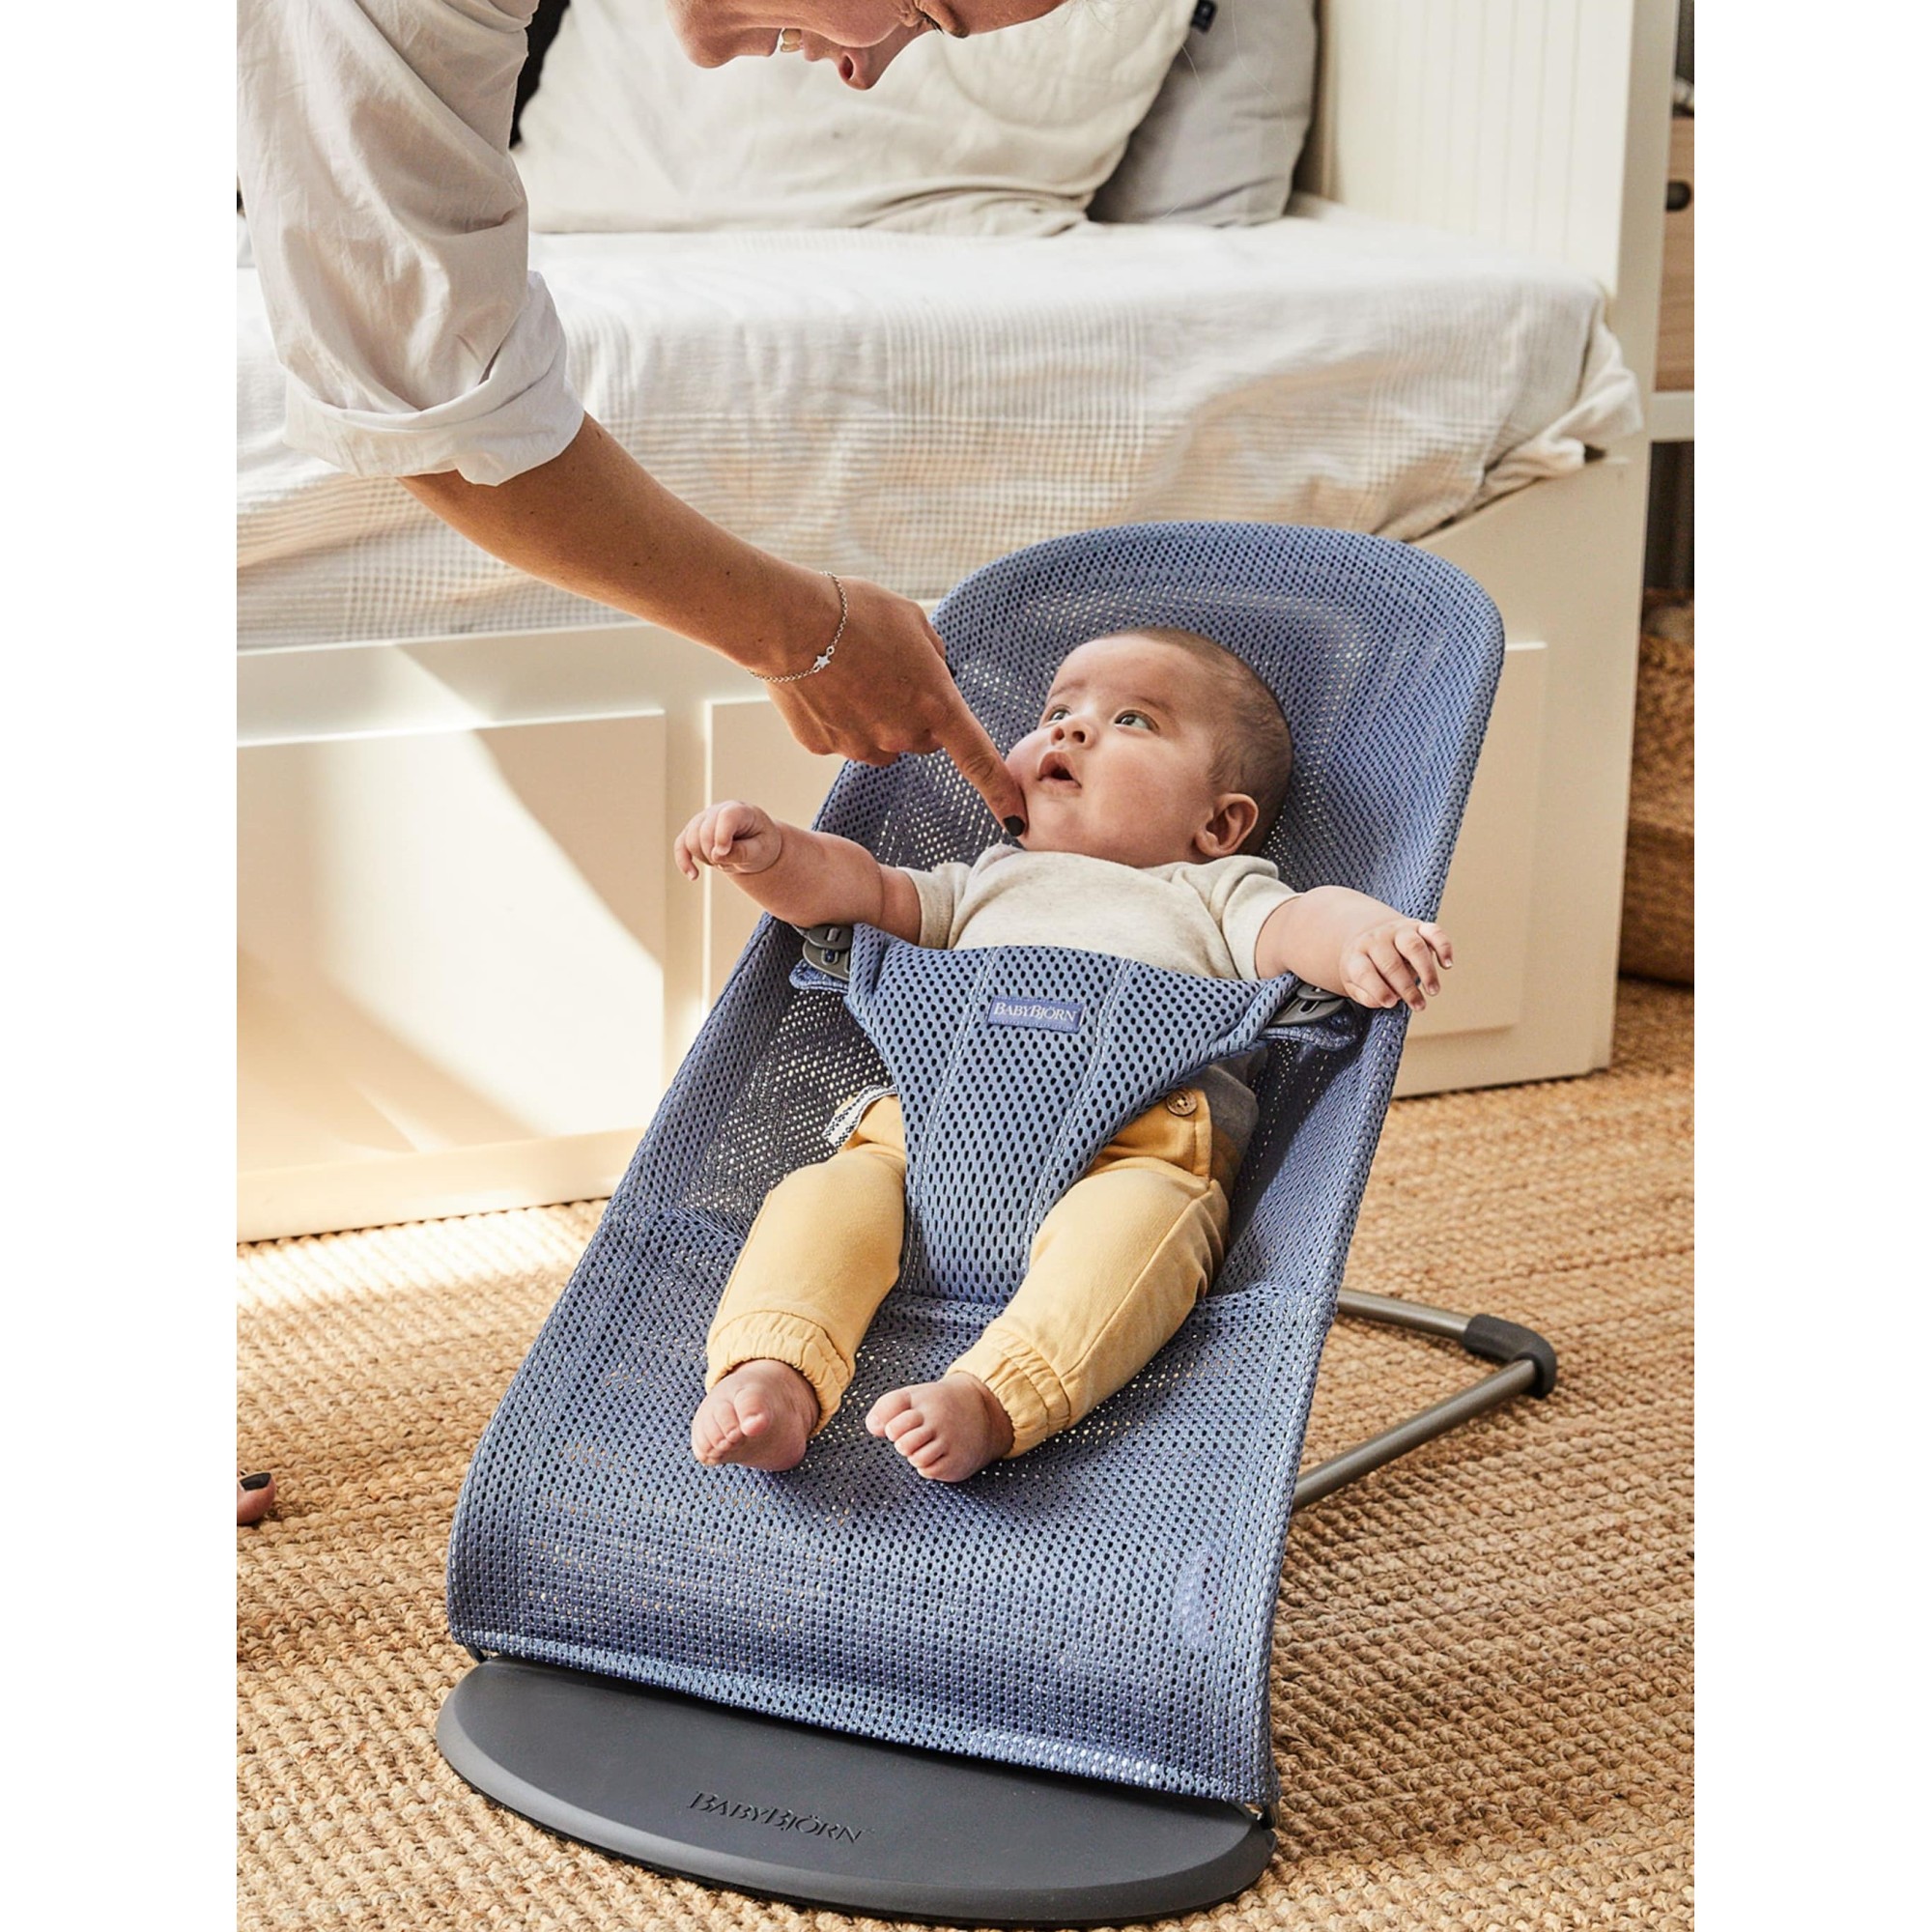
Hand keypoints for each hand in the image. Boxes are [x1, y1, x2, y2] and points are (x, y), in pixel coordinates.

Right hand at [675, 801, 782, 879]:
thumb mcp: (761, 851)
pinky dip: (684, 862)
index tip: (724, 853)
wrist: (754, 844)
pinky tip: (693, 876)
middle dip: (714, 854)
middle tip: (731, 863)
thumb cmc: (760, 844)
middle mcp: (718, 810)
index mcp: (741, 811)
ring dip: (704, 858)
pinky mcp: (692, 831)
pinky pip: (680, 845)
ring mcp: (702, 819)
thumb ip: (742, 852)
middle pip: (705, 832)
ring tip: (722, 863)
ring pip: (691, 840)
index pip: (726, 817)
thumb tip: (716, 855)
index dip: (722, 835)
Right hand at [764, 574, 1028, 835]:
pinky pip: (841, 739)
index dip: (1000, 791)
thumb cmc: (856, 612)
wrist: (790, 622)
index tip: (1016, 819)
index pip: (978, 759)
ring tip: (849, 676)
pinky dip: (836, 719)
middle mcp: (902, 735)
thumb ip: (933, 657)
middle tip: (886, 674)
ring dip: (873, 718)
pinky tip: (822, 687)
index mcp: (935, 704)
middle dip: (912, 715)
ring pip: (880, 743)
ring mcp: (861, 746)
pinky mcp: (825, 748)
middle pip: (920, 740)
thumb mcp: (914, 623)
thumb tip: (931, 672)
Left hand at [1338, 918, 1452, 1011]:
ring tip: (1433, 991)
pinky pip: (1433, 932)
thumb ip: (1364, 995)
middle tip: (1418, 1006)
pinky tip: (1446, 964)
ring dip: (1426, 970)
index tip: (1390, 1004)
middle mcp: (1377, 940)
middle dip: (1406, 987)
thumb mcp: (1352, 982)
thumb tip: (1384, 1002)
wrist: (1366, 931)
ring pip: (1414, 946)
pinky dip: (1443, 946)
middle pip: (1391, 963)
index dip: (1378, 989)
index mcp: (1357, 955)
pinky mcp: (1417, 926)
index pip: (1365, 972)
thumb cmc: (1363, 965)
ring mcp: (1397, 931)